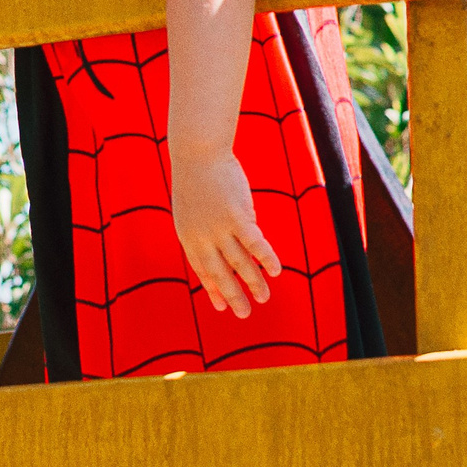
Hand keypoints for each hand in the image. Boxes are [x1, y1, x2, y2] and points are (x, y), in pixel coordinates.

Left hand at [168, 149, 278, 319]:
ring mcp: (219, 228)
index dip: (213, 289)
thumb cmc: (197, 177)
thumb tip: (228, 245)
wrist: (197, 152)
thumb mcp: (192, 208)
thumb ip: (205, 229)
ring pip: (240, 262)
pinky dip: (266, 258)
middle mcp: (202, 237)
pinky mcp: (237, 216)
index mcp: (189, 236)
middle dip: (233, 295)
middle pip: (220, 273)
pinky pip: (255, 244)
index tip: (222, 305)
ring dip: (254, 282)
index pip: (202, 270)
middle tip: (244, 314)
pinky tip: (276, 271)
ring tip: (265, 298)